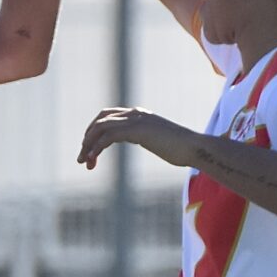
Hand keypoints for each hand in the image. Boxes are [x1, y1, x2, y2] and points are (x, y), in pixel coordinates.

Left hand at [79, 107, 198, 170]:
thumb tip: (143, 140)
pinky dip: (96, 148)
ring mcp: (136, 120)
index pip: (107, 116)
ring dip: (88, 145)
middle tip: (82, 159)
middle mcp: (135, 114)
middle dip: (87, 139)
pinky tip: (93, 160)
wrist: (194, 148)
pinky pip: (108, 136)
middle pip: (100, 120)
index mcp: (138, 114)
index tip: (90, 152)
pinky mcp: (137, 131)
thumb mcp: (157, 139)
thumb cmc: (180, 148)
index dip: (94, 132)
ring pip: (100, 128)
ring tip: (84, 162)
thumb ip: (145, 136)